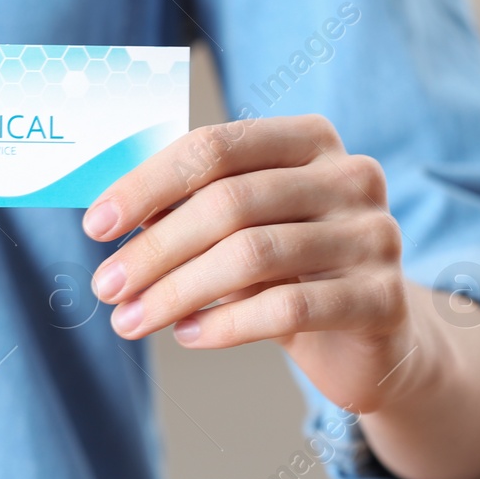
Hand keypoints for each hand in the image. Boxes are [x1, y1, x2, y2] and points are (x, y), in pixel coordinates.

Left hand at [82, 114, 416, 414]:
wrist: (371, 337)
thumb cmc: (291, 271)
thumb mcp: (243, 229)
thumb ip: (192, 209)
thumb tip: (110, 214)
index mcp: (311, 141)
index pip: (217, 146)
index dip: (149, 182)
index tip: (96, 225)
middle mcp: (351, 176)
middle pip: (231, 202)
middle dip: (155, 248)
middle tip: (107, 285)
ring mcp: (374, 235)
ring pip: (254, 255)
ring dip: (177, 291)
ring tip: (131, 319)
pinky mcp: (383, 297)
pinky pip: (289, 308)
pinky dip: (225, 324)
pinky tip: (188, 335)